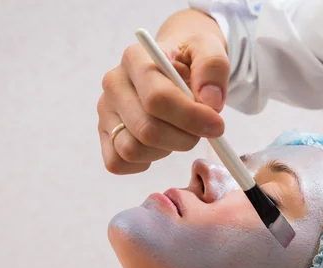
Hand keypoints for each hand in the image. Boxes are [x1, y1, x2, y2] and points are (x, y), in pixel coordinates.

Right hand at [97, 9, 229, 174]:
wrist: (173, 62)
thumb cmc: (190, 58)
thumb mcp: (209, 49)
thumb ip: (213, 67)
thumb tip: (210, 102)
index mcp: (135, 58)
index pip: (157, 99)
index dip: (191, 118)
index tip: (217, 125)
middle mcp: (114, 84)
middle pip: (147, 130)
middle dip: (184, 138)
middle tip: (202, 130)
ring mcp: (106, 111)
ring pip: (131, 150)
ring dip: (165, 150)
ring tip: (179, 132)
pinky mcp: (105, 134)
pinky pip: (117, 163)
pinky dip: (144, 162)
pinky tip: (161, 145)